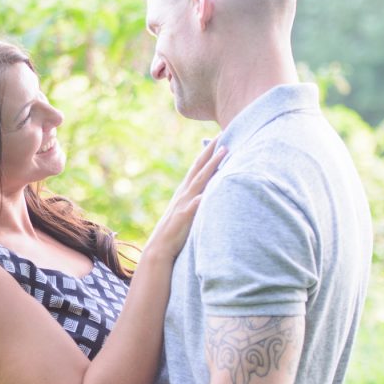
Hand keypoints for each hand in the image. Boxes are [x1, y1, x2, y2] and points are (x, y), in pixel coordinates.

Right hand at [148, 138, 226, 260]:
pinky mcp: (184, 217)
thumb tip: (208, 192)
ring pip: (200, 181)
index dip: (208, 152)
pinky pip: (195, 205)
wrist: (160, 248)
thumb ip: (196, 199)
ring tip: (223, 153)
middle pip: (199, 168)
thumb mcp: (186, 210)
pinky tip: (210, 189)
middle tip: (223, 135)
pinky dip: (202, 197)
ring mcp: (184, 204)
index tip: (219, 138)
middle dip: (211, 151)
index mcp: (185, 191)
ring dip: (212, 166)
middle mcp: (184, 193)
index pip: (197, 167)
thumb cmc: (176, 230)